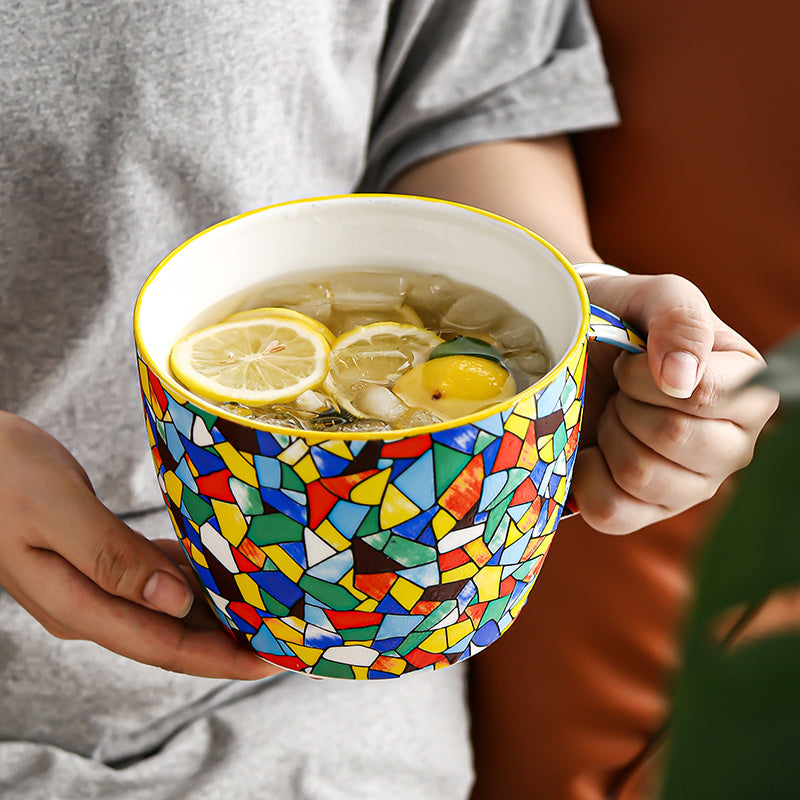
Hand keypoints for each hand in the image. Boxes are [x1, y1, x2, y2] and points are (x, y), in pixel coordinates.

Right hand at [0, 411, 280, 678]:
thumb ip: (111, 558)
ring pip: (167, 607)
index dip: (220, 658)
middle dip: (229, 641)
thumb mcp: (57, 513)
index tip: (271, 660)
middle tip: (286, 635)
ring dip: (216, 609)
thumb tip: (174, 603)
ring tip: (267, 605)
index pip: (163, 645)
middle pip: (171, 635)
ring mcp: (92, 583)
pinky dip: (191, 575)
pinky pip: (155, 576)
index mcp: (78, 604)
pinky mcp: (98, 558)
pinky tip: (221, 565)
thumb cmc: (5, 474)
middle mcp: (88, 604)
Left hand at [571, 273, 779, 533]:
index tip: (629, 362)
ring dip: (609, 435)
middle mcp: (731, 446)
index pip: (702, 397)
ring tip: (613, 414)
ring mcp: (691, 487)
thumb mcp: (654, 296)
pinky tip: (592, 449)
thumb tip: (681, 379)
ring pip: (640, 475)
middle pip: (672, 437)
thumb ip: (679, 319)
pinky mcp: (646, 513)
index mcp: (748, 392)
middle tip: (621, 391)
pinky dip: (587, 475)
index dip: (645, 378)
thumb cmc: (624, 321)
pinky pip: (611, 510)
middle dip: (628, 405)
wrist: (575, 350)